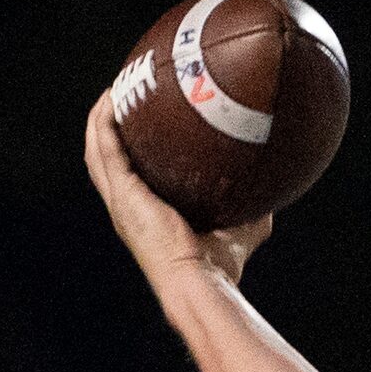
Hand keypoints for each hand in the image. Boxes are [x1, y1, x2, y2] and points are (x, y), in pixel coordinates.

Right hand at [82, 91, 271, 288]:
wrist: (201, 280)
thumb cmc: (218, 266)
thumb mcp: (240, 230)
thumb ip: (251, 210)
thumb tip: (273, 192)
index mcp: (146, 214)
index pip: (129, 176)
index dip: (129, 152)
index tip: (141, 127)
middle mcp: (127, 206)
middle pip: (104, 158)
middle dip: (108, 127)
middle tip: (122, 99)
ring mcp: (121, 200)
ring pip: (97, 149)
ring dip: (100, 118)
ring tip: (114, 91)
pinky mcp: (123, 193)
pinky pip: (105, 147)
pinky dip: (104, 123)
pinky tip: (111, 100)